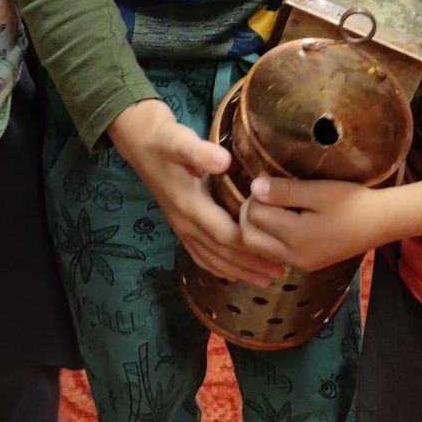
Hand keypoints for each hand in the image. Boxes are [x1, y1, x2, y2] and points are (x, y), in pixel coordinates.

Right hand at [111, 99, 285, 285]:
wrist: (142, 144)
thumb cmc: (166, 142)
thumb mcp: (180, 142)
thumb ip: (200, 152)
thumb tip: (223, 160)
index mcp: (190, 205)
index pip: (225, 234)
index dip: (251, 247)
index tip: (277, 255)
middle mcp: (185, 223)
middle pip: (221, 252)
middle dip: (250, 265)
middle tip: (280, 274)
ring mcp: (181, 227)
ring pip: (211, 258)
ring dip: (238, 271)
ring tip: (264, 280)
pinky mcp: (180, 226)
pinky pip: (199, 255)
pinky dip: (217, 267)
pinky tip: (233, 274)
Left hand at [241, 172, 392, 271]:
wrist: (381, 222)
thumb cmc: (353, 201)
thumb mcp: (319, 191)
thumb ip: (285, 191)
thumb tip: (254, 187)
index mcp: (296, 237)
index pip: (253, 216)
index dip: (253, 195)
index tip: (266, 179)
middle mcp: (293, 256)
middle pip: (248, 238)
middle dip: (248, 213)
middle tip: (263, 193)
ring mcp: (299, 264)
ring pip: (257, 248)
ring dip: (256, 226)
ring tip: (270, 205)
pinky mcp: (305, 265)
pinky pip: (272, 253)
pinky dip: (267, 237)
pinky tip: (279, 220)